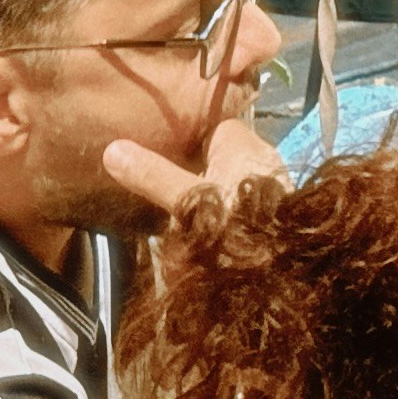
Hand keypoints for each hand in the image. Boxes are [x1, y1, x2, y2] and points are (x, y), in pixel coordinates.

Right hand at [98, 113, 288, 219]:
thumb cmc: (239, 228)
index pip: (212, 125)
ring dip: (206, 191)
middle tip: (159, 175)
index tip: (159, 141)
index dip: (185, 131)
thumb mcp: (191, 202)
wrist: (284, 274)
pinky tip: (202, 227)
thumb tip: (113, 150)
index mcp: (243, 145)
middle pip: (219, 153)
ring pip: (228, 180)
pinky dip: (220, 210)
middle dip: (192, 164)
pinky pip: (240, 204)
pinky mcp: (273, 217)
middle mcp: (261, 161)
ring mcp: (271, 190)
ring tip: (174, 203)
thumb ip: (154, 176)